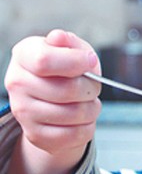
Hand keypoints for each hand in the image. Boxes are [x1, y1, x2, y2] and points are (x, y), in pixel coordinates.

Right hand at [4, 29, 101, 173]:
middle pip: (67, 90)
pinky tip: (82, 118)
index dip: (76, 62)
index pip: (45, 61)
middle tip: (92, 86)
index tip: (91, 61)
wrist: (54, 100)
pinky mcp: (36, 135)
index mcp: (24, 55)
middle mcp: (17, 83)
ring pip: (75, 114)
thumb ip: (69, 43)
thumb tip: (59, 38)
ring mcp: (23, 111)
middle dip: (91, 88)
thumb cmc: (66, 69)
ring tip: (87, 101)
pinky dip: (88, 126)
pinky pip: (76, 134)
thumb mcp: (72, 49)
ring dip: (92, 108)